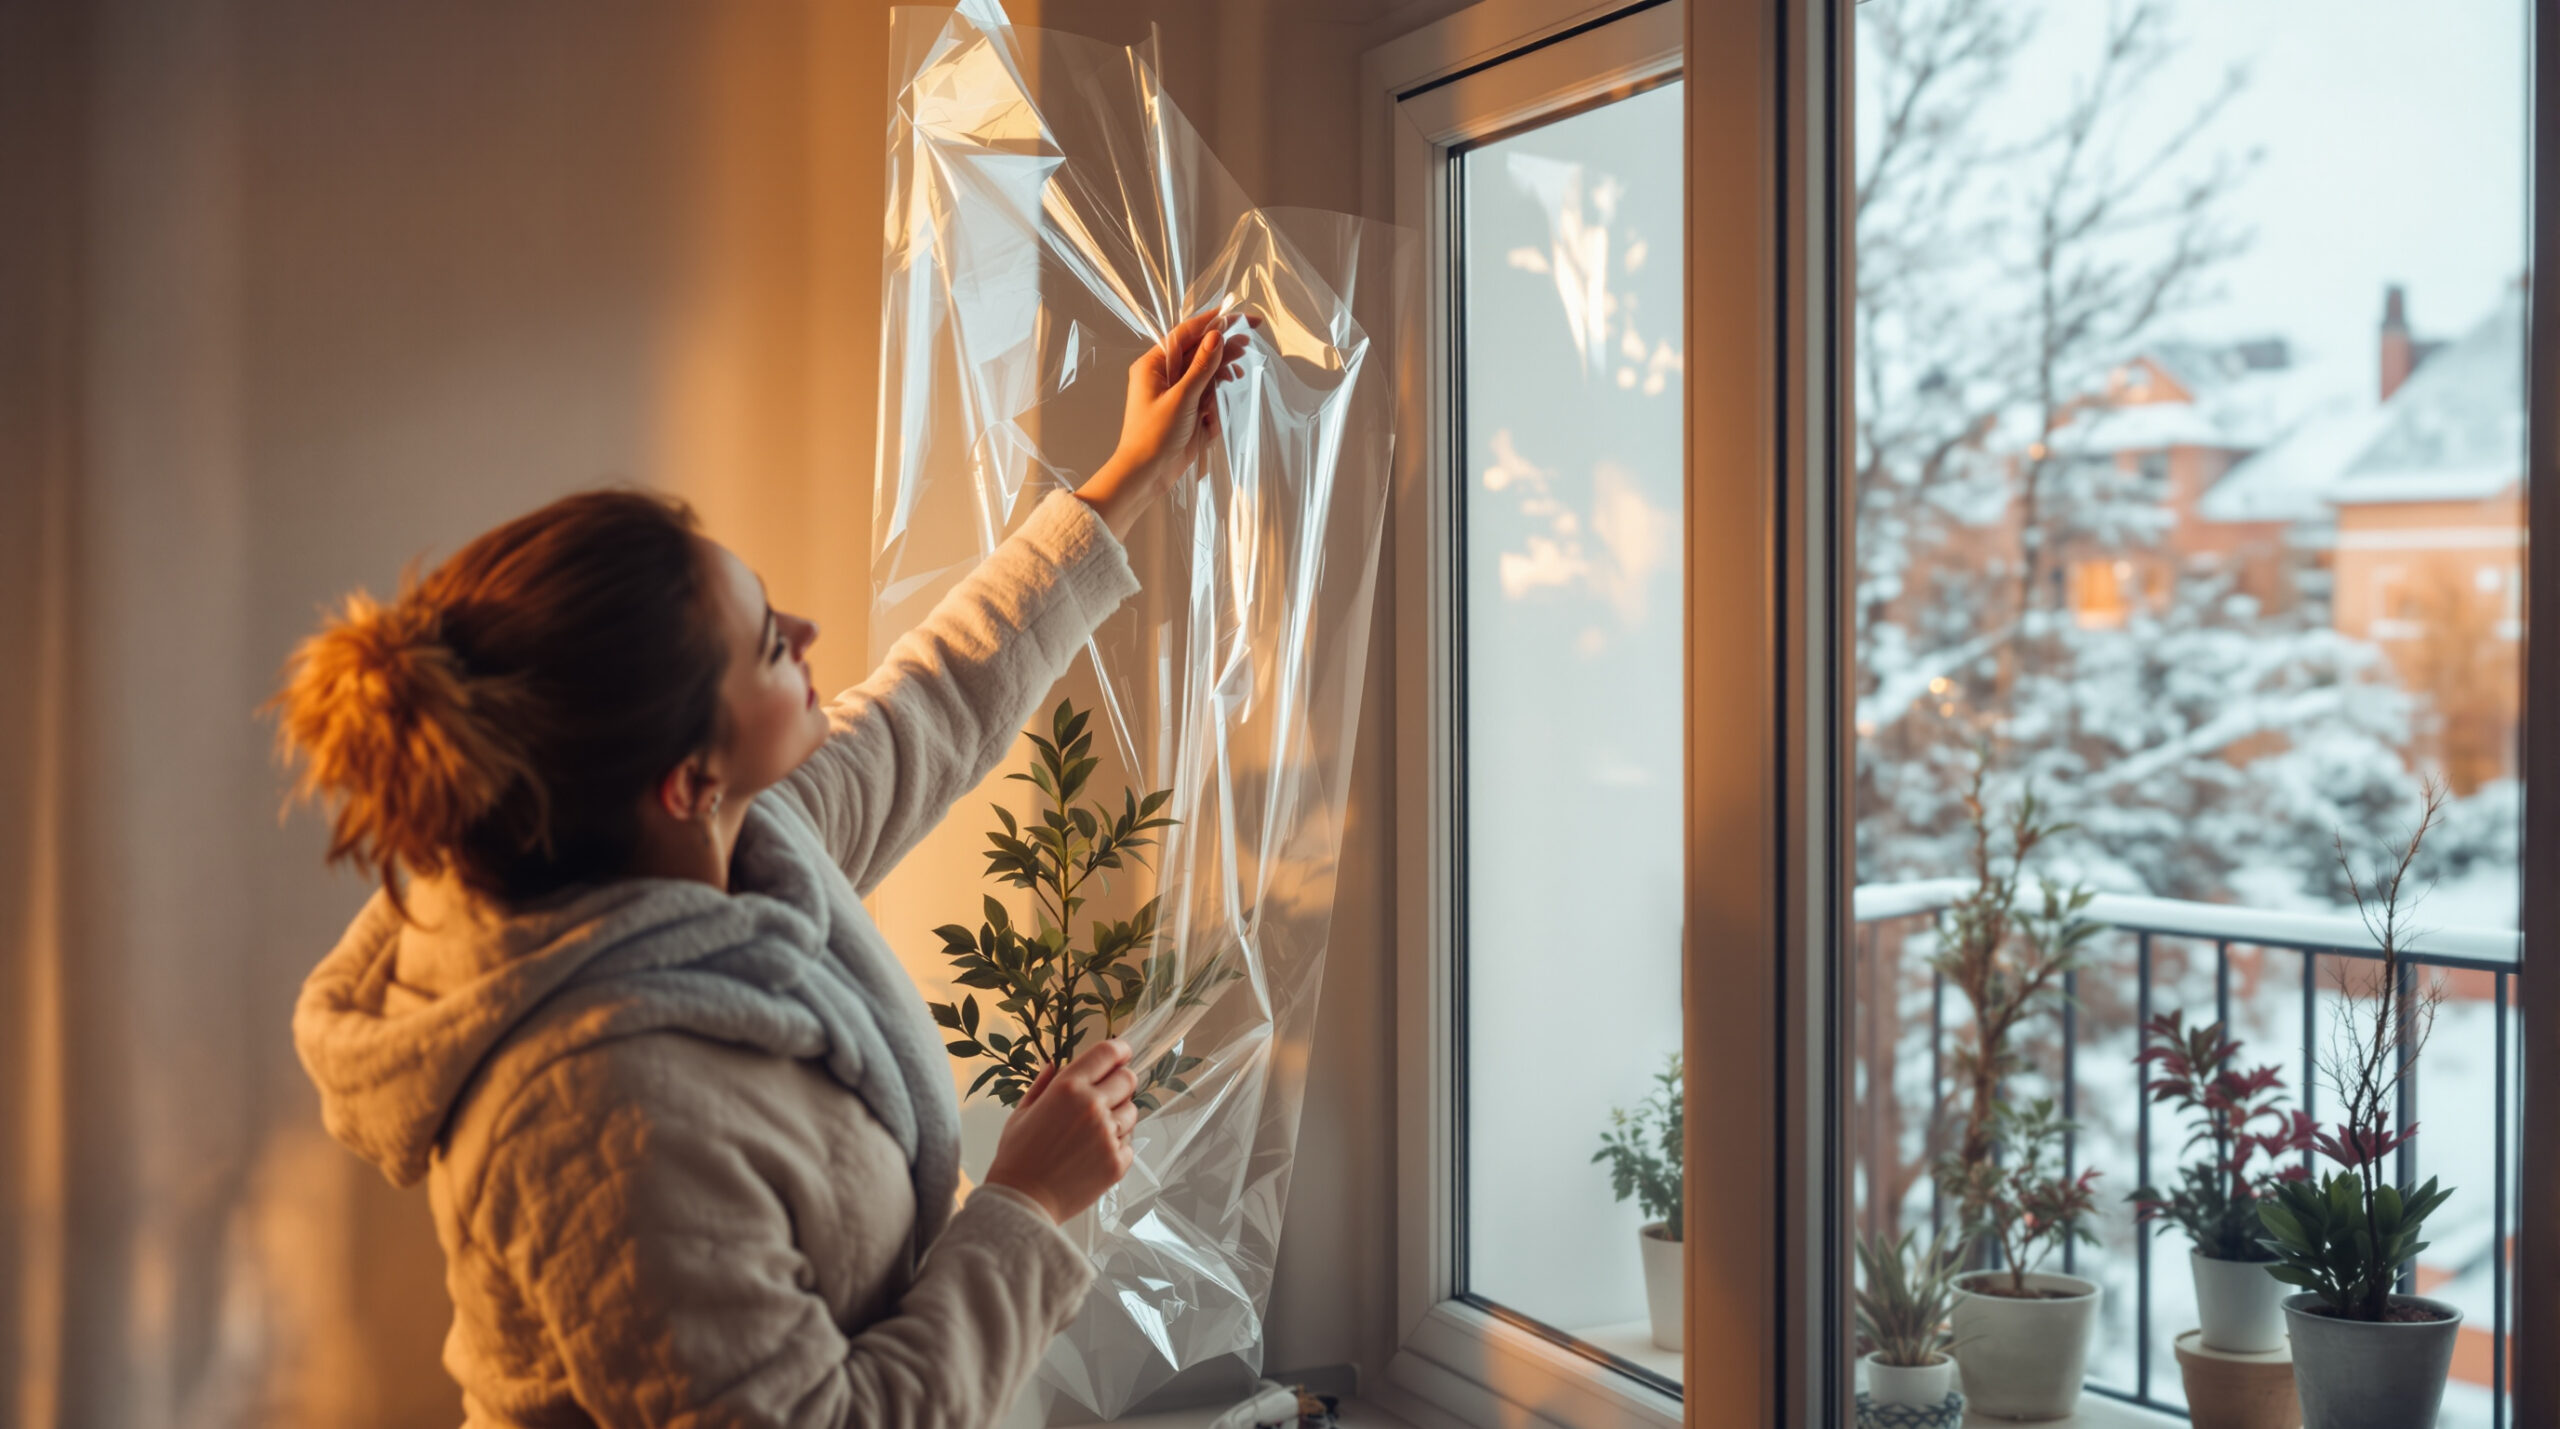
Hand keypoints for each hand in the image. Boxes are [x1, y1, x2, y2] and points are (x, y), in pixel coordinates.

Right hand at [980, 1038, 1140, 1224]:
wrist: (1023, 1201)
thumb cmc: (1017, 1156)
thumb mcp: (1022, 1113)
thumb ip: (1042, 1085)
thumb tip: (1054, 1064)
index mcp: (1068, 1088)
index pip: (1109, 1053)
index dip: (1119, 1050)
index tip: (1122, 1053)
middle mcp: (1093, 1106)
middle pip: (1128, 1080)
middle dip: (1120, 1083)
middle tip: (1105, 1096)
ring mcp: (1108, 1135)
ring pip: (1132, 1111)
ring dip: (1118, 1115)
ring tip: (1093, 1131)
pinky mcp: (1118, 1161)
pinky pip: (1129, 1142)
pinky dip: (1117, 1145)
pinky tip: (1094, 1153)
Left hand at [1075, 310, 1256, 538]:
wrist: (1146, 475)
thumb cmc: (1154, 435)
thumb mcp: (1181, 398)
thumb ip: (1201, 367)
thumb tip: (1216, 336)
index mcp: (1152, 365)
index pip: (1185, 334)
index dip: (1211, 322)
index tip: (1235, 314)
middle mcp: (1163, 375)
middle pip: (1198, 351)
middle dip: (1222, 347)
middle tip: (1249, 340)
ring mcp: (1176, 393)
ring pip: (1205, 373)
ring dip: (1221, 373)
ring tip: (1238, 373)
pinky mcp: (1186, 411)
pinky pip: (1206, 395)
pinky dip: (1216, 398)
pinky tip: (1219, 406)